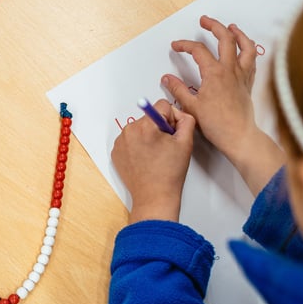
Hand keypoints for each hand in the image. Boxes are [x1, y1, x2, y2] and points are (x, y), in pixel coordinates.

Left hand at [112, 100, 196, 222]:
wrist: (154, 197)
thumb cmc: (169, 173)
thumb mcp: (186, 143)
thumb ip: (186, 120)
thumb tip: (178, 113)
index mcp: (146, 126)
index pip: (162, 106)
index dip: (172, 120)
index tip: (171, 135)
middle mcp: (130, 130)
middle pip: (150, 117)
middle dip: (159, 129)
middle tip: (164, 149)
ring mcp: (120, 142)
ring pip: (139, 128)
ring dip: (148, 137)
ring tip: (154, 156)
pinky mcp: (116, 151)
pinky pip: (130, 139)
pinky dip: (138, 146)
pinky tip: (145, 159)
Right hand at [165, 16, 283, 194]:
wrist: (239, 136)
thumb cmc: (217, 124)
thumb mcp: (191, 106)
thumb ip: (178, 89)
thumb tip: (167, 78)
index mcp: (214, 73)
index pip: (198, 50)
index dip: (184, 44)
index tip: (176, 46)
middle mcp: (230, 70)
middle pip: (225, 38)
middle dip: (214, 26)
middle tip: (205, 21)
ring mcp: (242, 75)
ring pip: (245, 46)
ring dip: (238, 34)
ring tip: (231, 27)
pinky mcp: (248, 83)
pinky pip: (252, 61)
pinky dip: (248, 51)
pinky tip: (244, 50)